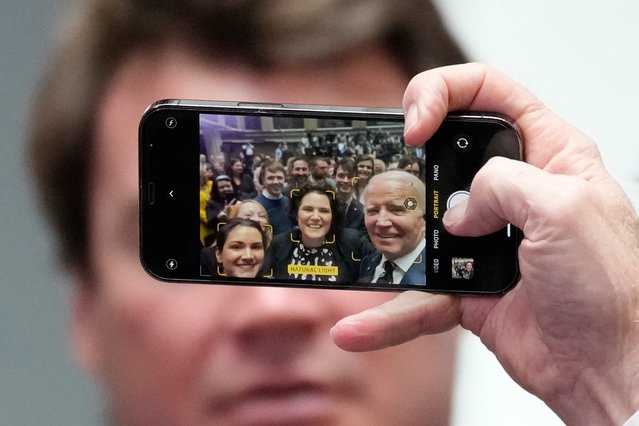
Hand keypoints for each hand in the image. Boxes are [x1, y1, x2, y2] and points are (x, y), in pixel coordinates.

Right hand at [331, 63, 638, 424]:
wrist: (608, 368)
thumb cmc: (613, 290)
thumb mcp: (566, 209)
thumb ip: (502, 184)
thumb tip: (458, 208)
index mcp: (548, 154)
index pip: (487, 92)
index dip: (442, 94)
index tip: (416, 125)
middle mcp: (515, 190)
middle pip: (443, 152)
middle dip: (407, 159)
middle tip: (386, 174)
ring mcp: (487, 238)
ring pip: (421, 226)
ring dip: (386, 242)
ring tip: (358, 250)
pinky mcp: (467, 283)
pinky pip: (418, 291)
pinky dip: (388, 313)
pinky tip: (361, 326)